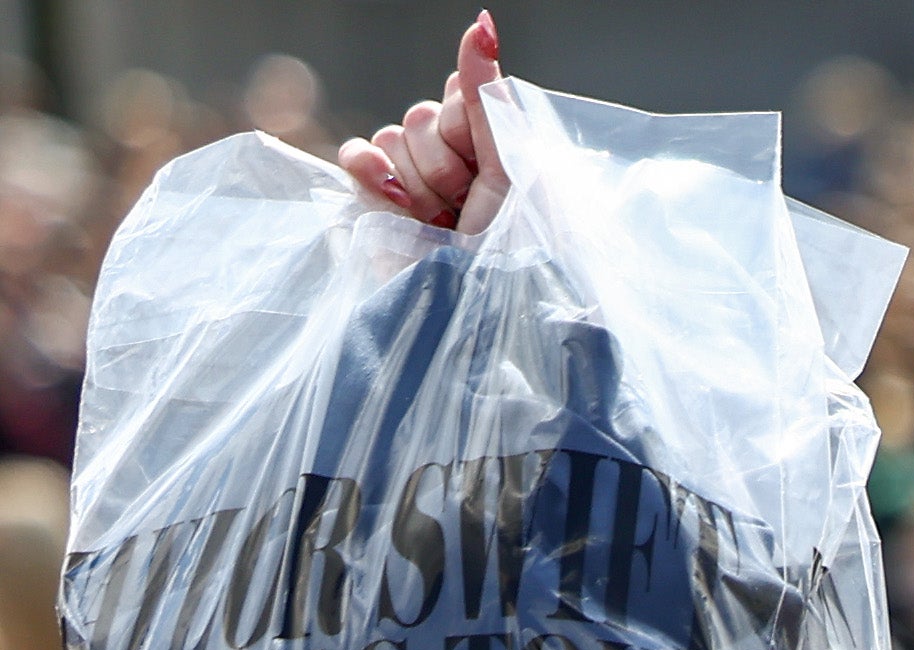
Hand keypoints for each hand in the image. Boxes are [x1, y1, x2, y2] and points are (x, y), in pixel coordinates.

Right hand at [338, 14, 508, 235]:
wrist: (477, 315)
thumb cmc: (515, 250)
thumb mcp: (515, 168)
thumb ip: (489, 97)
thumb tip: (480, 22)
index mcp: (496, 147)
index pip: (461, 91)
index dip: (466, 124)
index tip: (487, 169)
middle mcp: (455, 160)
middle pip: (423, 113)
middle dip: (446, 163)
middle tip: (468, 210)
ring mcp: (413, 180)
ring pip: (391, 134)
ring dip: (417, 183)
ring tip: (444, 226)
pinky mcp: (377, 202)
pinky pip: (357, 154)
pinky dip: (370, 173)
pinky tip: (398, 206)